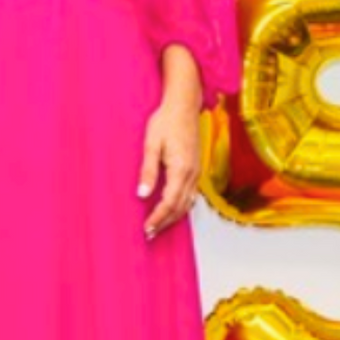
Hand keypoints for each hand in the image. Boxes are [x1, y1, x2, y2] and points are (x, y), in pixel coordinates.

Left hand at [138, 94, 202, 238]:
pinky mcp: (196, 169)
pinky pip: (191, 195)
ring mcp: (197, 172)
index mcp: (181, 169)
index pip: (169, 202)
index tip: (147, 228)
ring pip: (187, 203)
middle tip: (149, 234)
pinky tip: (173, 211)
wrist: (184, 106)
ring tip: (158, 226)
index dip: (158, 218)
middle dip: (165, 222)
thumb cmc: (166, 121)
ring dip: (173, 217)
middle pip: (179, 207)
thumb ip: (148, 171)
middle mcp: (193, 174)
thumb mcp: (151, 144)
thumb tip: (142, 194)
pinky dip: (181, 206)